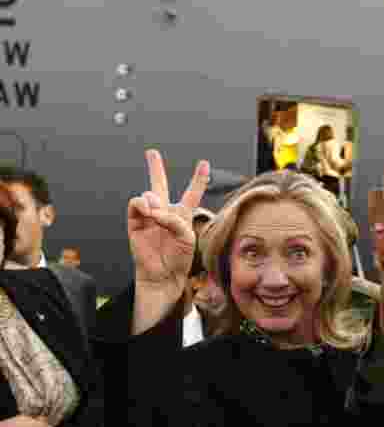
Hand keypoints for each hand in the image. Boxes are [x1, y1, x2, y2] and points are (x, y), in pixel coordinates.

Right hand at [127, 149, 209, 296]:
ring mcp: (149, 216)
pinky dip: (144, 205)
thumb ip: (174, 218)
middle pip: (160, 185)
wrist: (163, 274)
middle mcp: (165, 212)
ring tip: (157, 215)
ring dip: (154, 201)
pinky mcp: (135, 222)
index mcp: (183, 215)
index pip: (191, 193)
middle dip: (155, 168)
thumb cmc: (178, 258)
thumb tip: (152, 206)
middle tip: (151, 152)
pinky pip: (137, 204)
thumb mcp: (187, 236)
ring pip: (148, 194)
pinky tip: (149, 212)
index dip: (199, 179)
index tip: (204, 163)